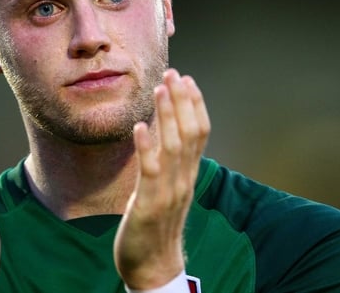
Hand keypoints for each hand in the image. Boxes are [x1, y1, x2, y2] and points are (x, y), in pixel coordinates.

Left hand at [113, 69, 210, 288]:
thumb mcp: (167, 188)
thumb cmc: (156, 225)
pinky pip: (150, 172)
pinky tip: (140, 126)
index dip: (195, 104)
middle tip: (174, 73)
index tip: (186, 79)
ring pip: (174, 147)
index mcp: (188, 175)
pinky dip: (146, 147)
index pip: (200, 133)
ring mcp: (168, 192)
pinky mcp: (149, 205)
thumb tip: (163, 131)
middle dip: (182, 101)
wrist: (153, 266)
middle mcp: (183, 180)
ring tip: (160, 89)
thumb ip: (168, 162)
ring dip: (167, 115)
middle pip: (190, 133)